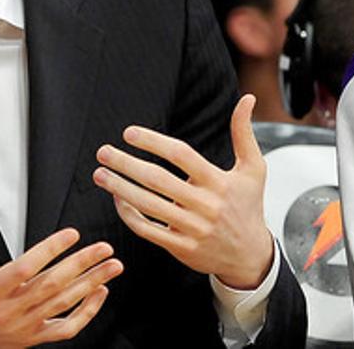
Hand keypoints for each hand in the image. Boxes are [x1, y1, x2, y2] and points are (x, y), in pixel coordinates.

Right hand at [0, 209, 121, 347]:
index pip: (26, 268)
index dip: (51, 250)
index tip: (72, 234)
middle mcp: (8, 311)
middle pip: (52, 286)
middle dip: (82, 265)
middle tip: (105, 248)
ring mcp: (22, 327)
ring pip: (63, 305)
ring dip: (91, 285)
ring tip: (113, 266)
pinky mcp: (29, 338)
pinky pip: (65, 329)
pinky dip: (86, 313)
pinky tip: (99, 294)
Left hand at [93, 94, 273, 288]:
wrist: (250, 256)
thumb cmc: (248, 207)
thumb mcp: (254, 170)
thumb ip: (244, 133)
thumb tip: (247, 98)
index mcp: (219, 182)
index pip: (181, 155)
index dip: (153, 142)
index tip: (128, 133)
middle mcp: (205, 205)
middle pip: (158, 180)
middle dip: (126, 164)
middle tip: (103, 152)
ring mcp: (192, 229)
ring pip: (148, 206)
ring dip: (119, 188)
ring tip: (100, 173)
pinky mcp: (181, 248)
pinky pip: (147, 229)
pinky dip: (128, 214)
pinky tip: (116, 199)